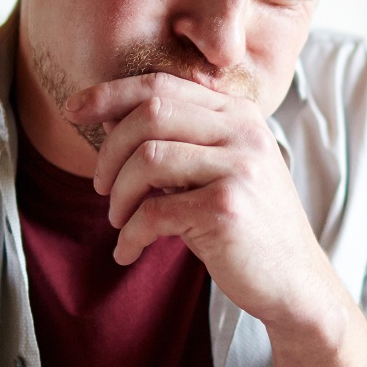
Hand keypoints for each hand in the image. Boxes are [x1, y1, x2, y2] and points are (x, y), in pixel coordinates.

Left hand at [69, 73, 344, 334]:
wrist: (294, 282)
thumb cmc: (248, 227)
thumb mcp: (219, 171)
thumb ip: (178, 141)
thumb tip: (109, 117)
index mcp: (238, 114)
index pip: (161, 85)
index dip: (108, 94)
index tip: (71, 110)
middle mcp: (243, 132)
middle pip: (149, 114)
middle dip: (109, 152)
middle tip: (100, 188)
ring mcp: (238, 168)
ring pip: (147, 159)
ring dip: (118, 195)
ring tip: (119, 221)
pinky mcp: (226, 209)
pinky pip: (153, 211)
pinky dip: (129, 235)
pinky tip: (128, 251)